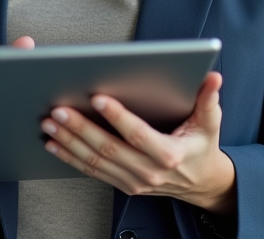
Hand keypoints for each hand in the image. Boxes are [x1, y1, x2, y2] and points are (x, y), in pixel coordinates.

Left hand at [40, 71, 235, 212]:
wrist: (201, 182)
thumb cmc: (202, 146)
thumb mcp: (210, 122)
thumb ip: (209, 98)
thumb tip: (213, 77)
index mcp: (169, 154)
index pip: (138, 134)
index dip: (117, 116)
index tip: (97, 98)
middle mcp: (149, 172)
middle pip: (108, 149)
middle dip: (80, 128)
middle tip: (59, 109)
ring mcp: (134, 182)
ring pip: (95, 162)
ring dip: (69, 142)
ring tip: (49, 123)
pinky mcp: (124, 186)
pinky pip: (93, 172)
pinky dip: (71, 158)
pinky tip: (54, 144)